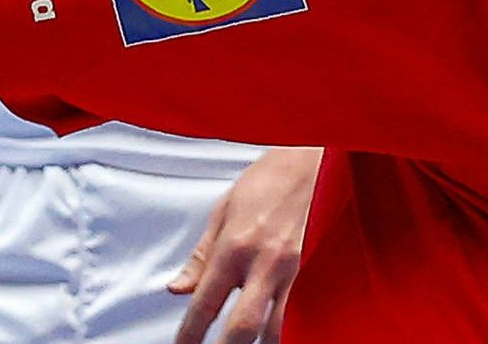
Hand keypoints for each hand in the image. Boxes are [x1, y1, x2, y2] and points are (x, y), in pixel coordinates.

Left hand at [168, 146, 319, 343]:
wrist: (308, 162)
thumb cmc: (265, 182)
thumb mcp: (221, 214)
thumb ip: (200, 258)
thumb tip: (178, 289)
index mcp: (234, 247)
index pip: (205, 304)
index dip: (190, 335)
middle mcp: (263, 263)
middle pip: (242, 328)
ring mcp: (291, 270)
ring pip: (276, 329)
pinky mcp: (309, 271)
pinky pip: (296, 313)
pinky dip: (284, 330)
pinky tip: (274, 336)